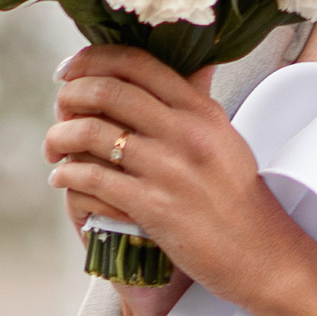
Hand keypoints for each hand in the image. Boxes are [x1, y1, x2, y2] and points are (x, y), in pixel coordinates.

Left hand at [46, 44, 316, 315]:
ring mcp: (169, 169)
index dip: (94, 60)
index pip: (138, 63)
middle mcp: (186, 132)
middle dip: (71, 95)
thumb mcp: (226, 139)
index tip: (71, 70)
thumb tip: (192, 65)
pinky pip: (93, 177)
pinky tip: (62, 178)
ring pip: (93, 133)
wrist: (263, 255)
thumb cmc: (239, 199)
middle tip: (58, 108)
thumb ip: (198, 103)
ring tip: (53, 147)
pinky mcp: (154, 206)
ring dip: (60, 136)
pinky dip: (68, 174)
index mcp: (202, 110)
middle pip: (109, 91)